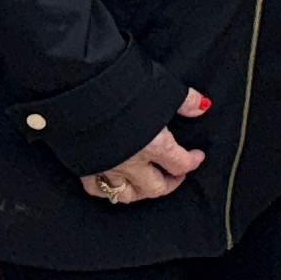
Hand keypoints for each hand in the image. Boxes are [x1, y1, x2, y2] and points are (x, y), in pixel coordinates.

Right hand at [83, 88, 212, 204]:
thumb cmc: (121, 85)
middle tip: (176, 175)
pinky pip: (96, 188)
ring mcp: (106, 167)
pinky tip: (113, 182)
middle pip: (155, 187)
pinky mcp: (84, 166)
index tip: (197, 156)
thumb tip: (201, 106)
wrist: (79, 85)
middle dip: (170, 183)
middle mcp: (131, 162)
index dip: (192, 161)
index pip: (180, 164)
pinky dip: (106, 189)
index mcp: (154, 145)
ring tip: (148, 183)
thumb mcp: (163, 87)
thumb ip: (184, 101)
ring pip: (125, 194)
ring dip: (140, 192)